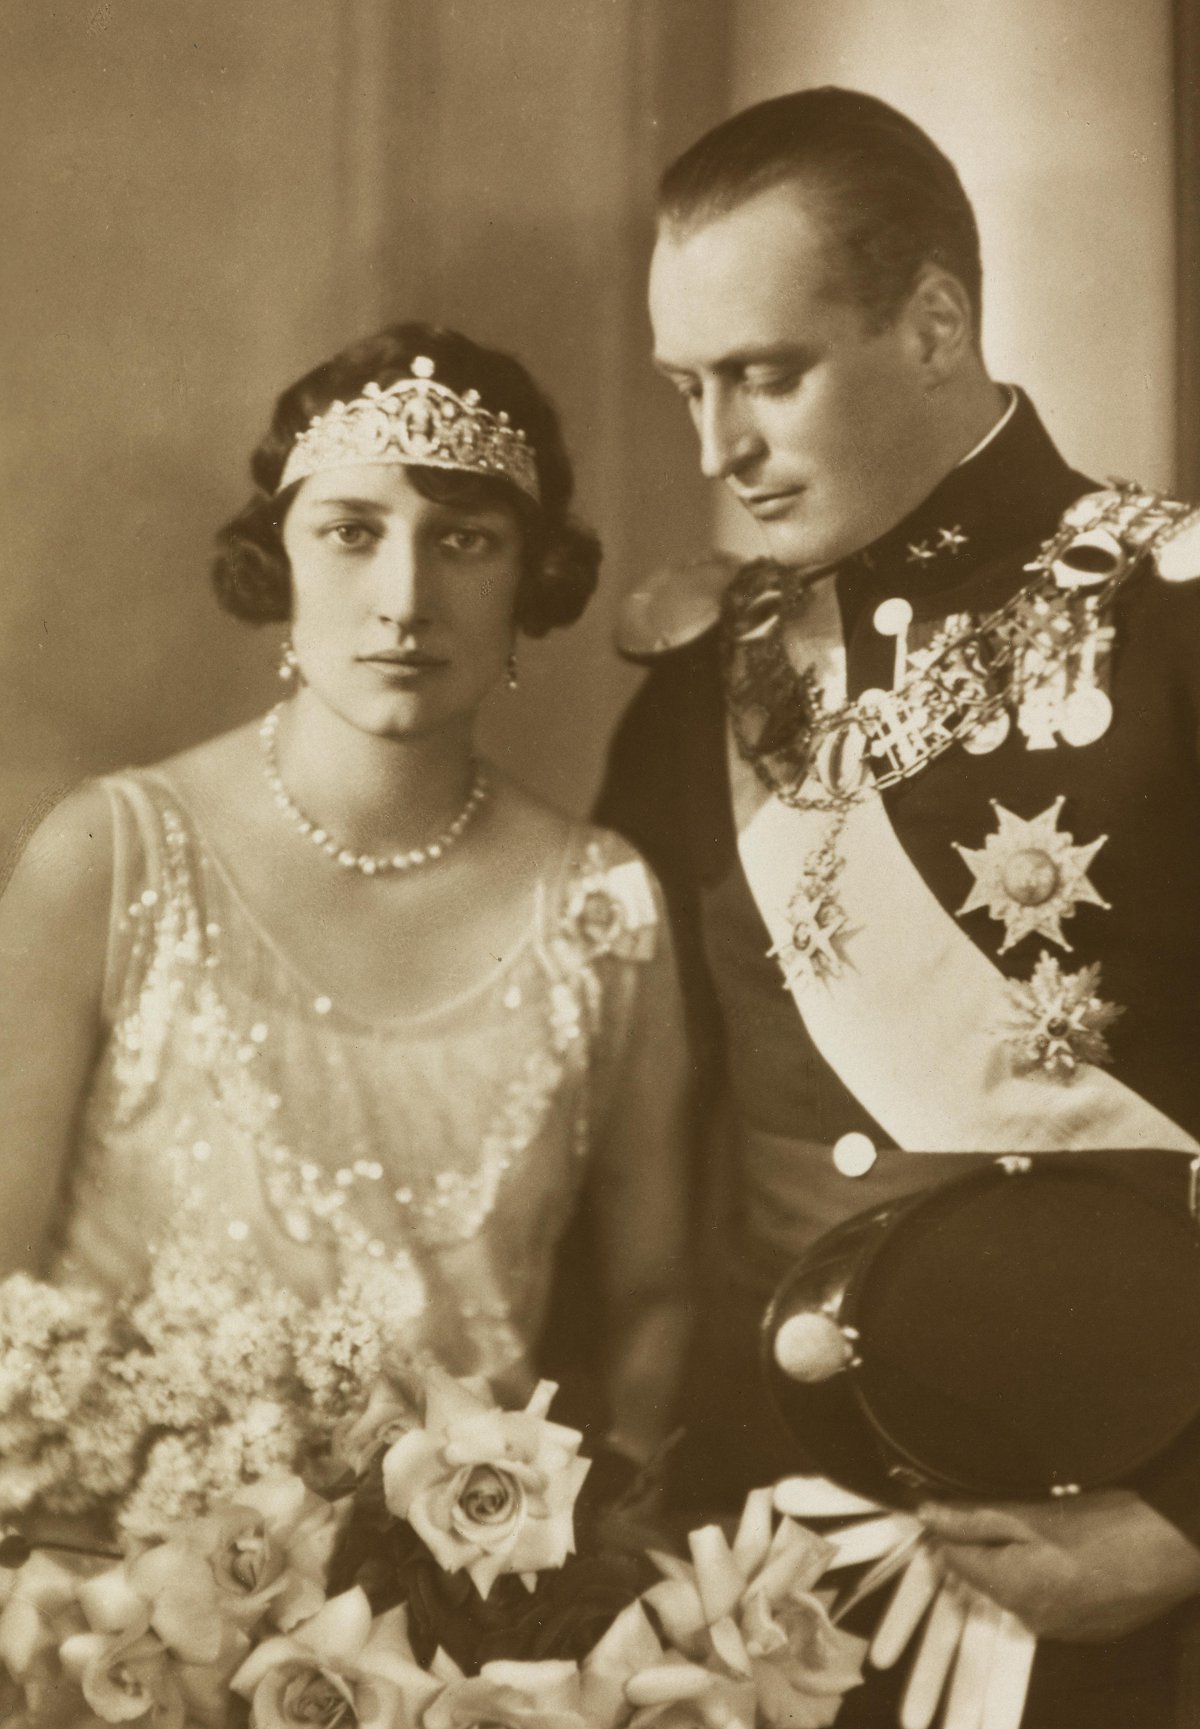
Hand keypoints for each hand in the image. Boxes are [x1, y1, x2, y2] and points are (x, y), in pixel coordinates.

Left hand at [918, 1489, 1199, 1640]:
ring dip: (1014, 1561)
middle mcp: (1029, 1618)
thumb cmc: (1105, 1526)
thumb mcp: (1031, 1514)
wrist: (1172, 1550)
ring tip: (1040, 1527)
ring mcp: (1061, 1629)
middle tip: (1002, 1509)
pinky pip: (1047, 1601)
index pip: (952, 1560)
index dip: (944, 1528)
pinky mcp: (1086, 1629)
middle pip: (983, 1576)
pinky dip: (1044, 1577)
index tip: (945, 1503)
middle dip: (981, 1544)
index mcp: (1010, 1589)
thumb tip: (926, 1514)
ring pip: (1015, 1589)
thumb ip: (973, 1518)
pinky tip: (1064, 1553)